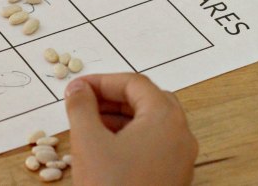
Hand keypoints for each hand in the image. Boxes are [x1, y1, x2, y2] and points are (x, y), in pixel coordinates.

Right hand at [65, 73, 197, 185]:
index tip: (78, 87)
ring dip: (119, 117)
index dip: (101, 81)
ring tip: (89, 122)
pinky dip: (129, 137)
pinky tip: (105, 146)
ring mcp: (180, 157)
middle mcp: (180, 134)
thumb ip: (81, 106)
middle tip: (84, 101)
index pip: (134, 83)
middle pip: (146, 100)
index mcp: (165, 118)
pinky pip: (153, 144)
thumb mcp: (89, 141)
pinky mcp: (174, 175)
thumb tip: (78, 89)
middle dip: (111, 97)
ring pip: (150, 123)